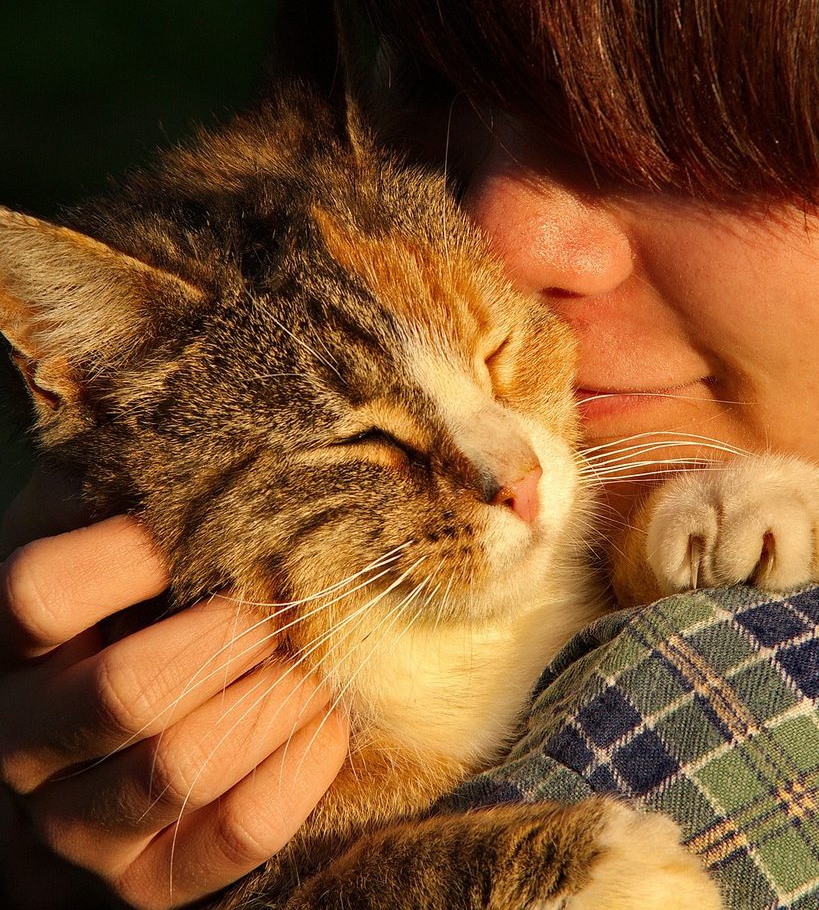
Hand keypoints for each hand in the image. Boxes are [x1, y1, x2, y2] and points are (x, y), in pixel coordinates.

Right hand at [0, 471, 348, 909]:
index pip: (38, 592)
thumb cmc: (123, 618)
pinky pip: (235, 836)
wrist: (98, 755)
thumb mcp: (105, 546)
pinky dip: (299, 771)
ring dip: (273, 700)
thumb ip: (131, 493)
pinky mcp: (149, 882)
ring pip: (183, 767)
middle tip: (280, 603)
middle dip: (229, 636)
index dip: (128, 553)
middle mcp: (28, 741)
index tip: (200, 532)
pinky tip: (326, 721)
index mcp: (12, 643)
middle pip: (127, 689)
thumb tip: (193, 416)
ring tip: (310, 658)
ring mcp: (81, 824)